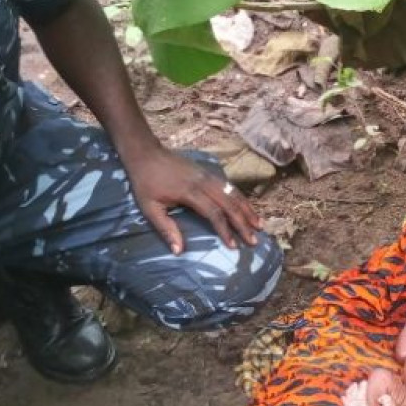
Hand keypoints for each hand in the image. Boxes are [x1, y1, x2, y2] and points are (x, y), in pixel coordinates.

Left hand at [124, 145, 260, 250]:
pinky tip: (248, 208)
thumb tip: (179, 251)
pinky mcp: (209, 172)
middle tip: (254, 241)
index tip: (234, 246)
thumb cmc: (146, 183)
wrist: (146, 154)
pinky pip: (230, 187)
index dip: (225, 230)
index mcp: (190, 192)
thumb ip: (166, 228)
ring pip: (234, 193)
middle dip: (243, 223)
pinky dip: (242, 199)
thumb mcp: (149, 208)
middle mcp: (204, 182)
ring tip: (259, 225)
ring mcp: (208, 175)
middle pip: (229, 204)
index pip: (214, 213)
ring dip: (247, 210)